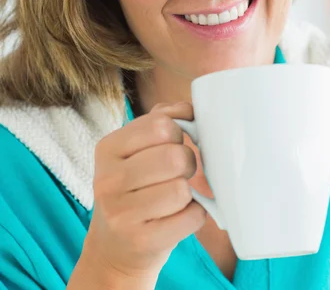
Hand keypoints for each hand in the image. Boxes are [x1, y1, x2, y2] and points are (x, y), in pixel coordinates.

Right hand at [83, 101, 206, 280]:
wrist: (114, 250)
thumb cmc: (134, 190)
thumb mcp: (135, 151)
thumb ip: (161, 119)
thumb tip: (188, 108)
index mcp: (108, 148)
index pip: (160, 125)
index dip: (177, 133)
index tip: (172, 145)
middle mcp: (108, 180)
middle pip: (175, 157)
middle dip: (187, 163)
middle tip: (180, 172)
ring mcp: (121, 214)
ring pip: (182, 189)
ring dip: (189, 193)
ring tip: (175, 197)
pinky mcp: (141, 242)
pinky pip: (191, 218)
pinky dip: (194, 216)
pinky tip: (177, 217)